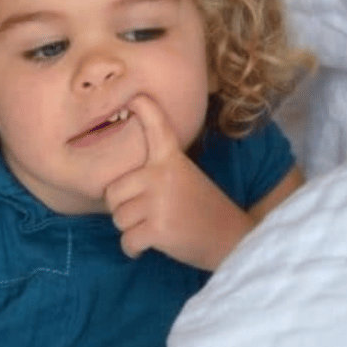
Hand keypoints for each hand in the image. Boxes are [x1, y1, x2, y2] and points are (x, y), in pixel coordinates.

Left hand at [102, 94, 254, 270]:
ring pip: (118, 218)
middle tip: (148, 214)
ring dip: (131, 230)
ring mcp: (159, 201)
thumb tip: (118, 180)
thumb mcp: (185, 177)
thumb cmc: (203, 210)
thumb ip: (157, 170)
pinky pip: (127, 241)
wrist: (233, 240)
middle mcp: (162, 175)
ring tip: (155, 228)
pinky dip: (134, 249)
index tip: (137, 97)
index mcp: (172, 159)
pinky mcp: (158, 229)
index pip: (157, 127)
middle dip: (123, 209)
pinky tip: (149, 246)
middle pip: (113, 192)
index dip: (145, 110)